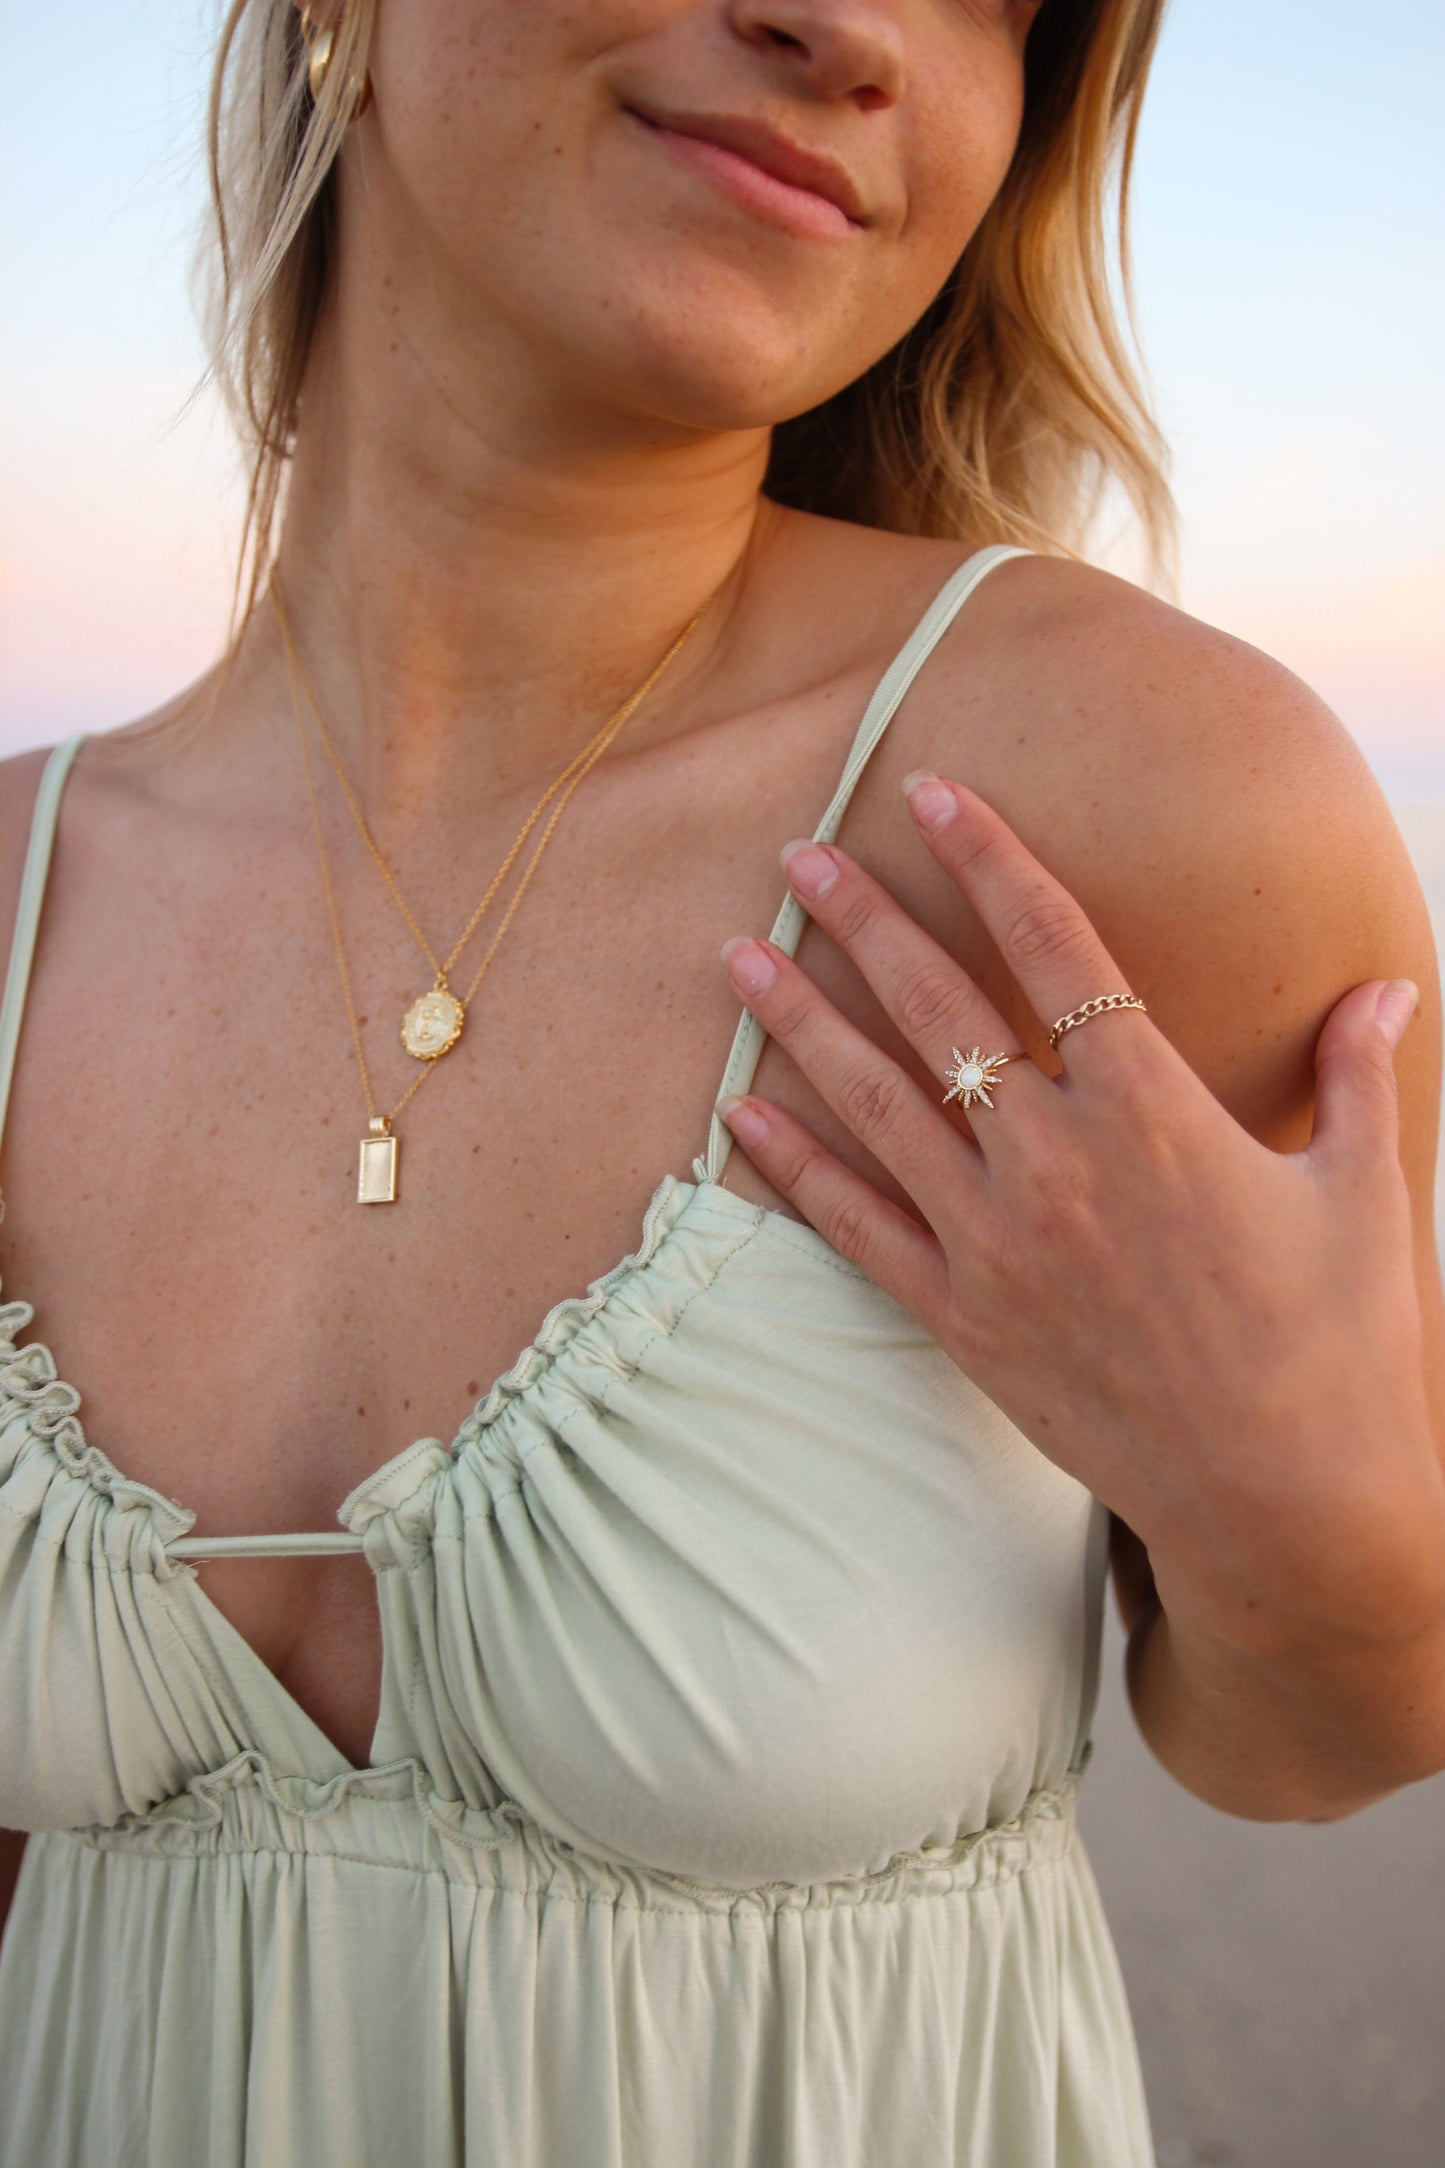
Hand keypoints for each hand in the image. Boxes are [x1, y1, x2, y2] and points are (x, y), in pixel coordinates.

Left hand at [716, 771, 1444, 1658]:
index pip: (1056, 946)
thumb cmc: (1338, 1344)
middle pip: (940, 1008)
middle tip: (799, 855)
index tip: (932, 795)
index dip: (989, 859)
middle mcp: (1061, 1161)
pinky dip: (795, 1167)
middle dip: (864, 921)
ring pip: (877, 1105)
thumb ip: (1354, 1075)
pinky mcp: (965, 1319)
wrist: (1287, 1501)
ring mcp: (1000, 1243)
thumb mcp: (1362, 1193)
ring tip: (737, 957)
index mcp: (1156, 1109)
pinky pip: (859, 1229)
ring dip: (800, 1023)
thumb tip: (1388, 982)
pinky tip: (738, 1113)